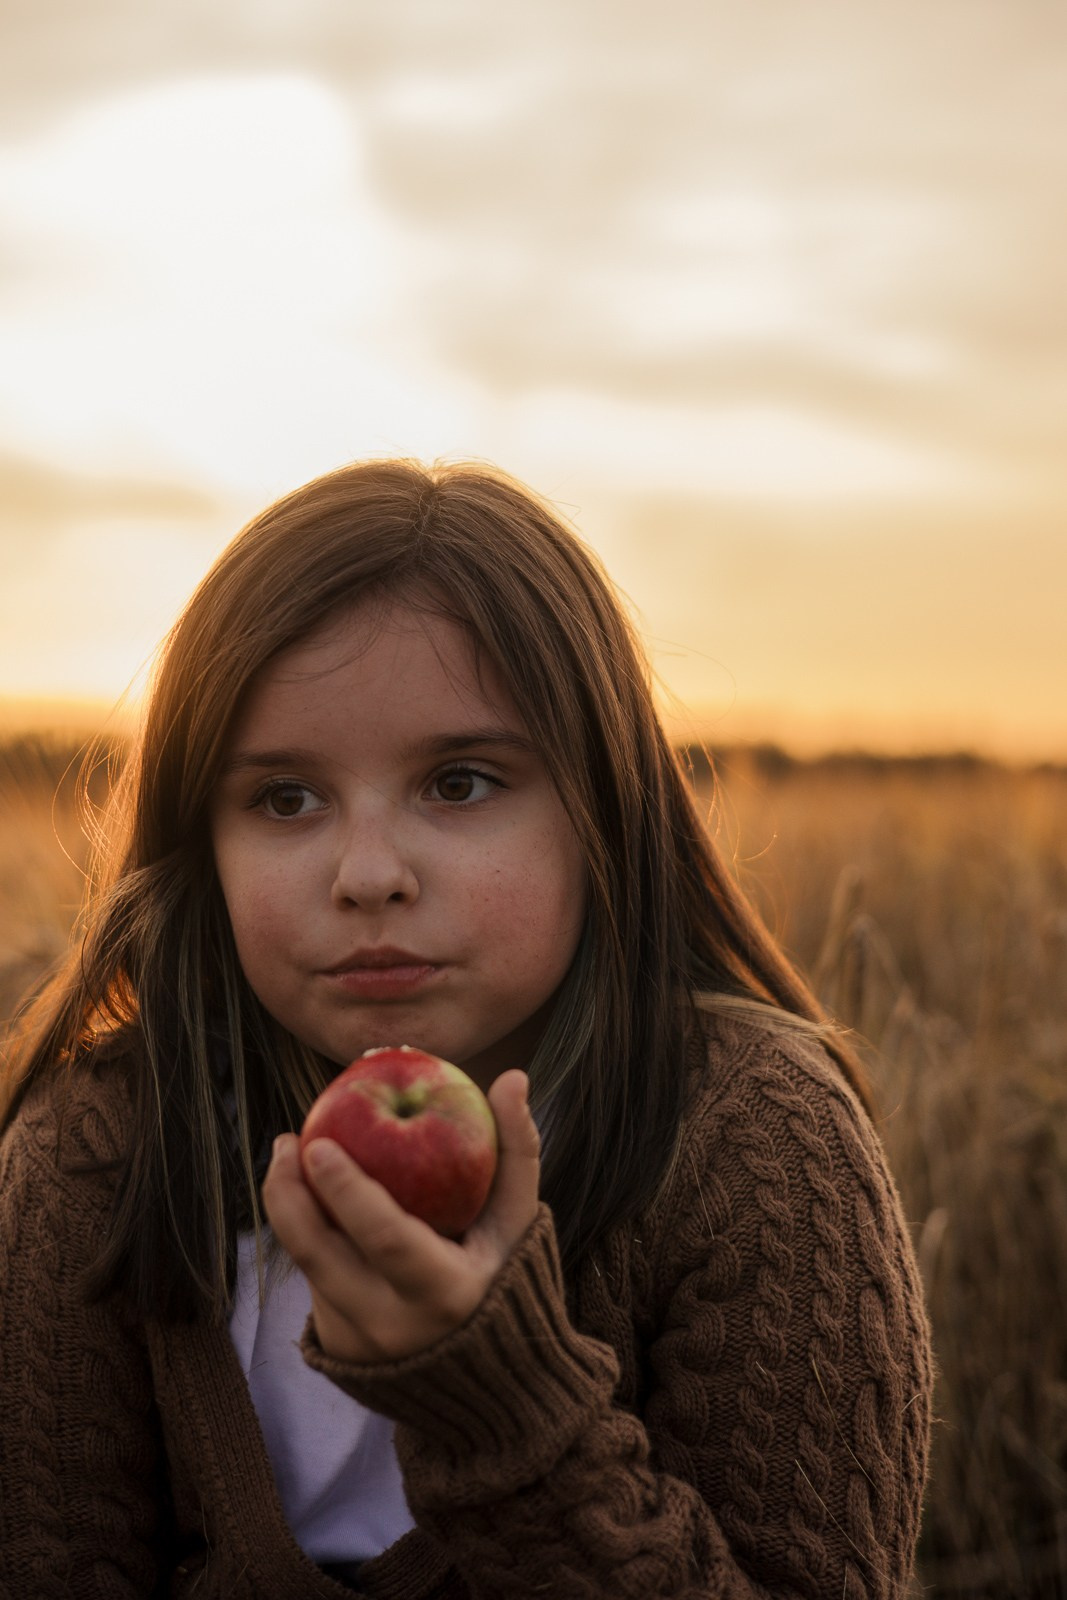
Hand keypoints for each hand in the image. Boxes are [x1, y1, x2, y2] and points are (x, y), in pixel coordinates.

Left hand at [261, 1068, 539, 1364]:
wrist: (488, 1379)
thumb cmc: (506, 1275)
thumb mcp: (519, 1222)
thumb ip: (518, 1150)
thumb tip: (514, 1077)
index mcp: (446, 1295)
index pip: (386, 1239)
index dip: (348, 1191)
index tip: (318, 1141)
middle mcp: (394, 1328)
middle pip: (320, 1256)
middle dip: (289, 1195)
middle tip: (288, 1140)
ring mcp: (359, 1345)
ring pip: (309, 1266)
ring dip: (291, 1208)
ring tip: (290, 1156)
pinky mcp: (337, 1350)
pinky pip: (312, 1281)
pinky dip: (309, 1235)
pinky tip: (310, 1198)